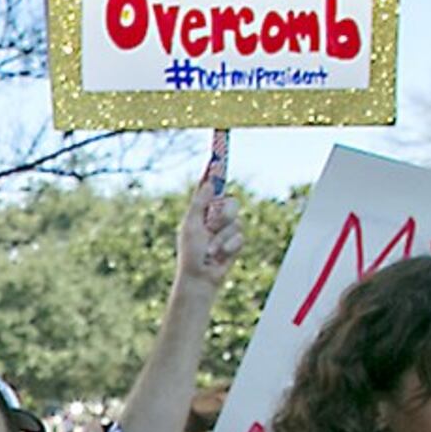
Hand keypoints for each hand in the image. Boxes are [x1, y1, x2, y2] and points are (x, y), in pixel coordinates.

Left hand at [175, 130, 242, 287]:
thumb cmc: (190, 253)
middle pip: (231, 202)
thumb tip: (209, 181)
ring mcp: (226, 229)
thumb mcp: (191, 225)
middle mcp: (214, 217)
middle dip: (223, 215)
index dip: (217, 172)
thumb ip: (200, 203)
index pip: (212, 187)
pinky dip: (228, 246)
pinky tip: (219, 255)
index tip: (220, 154)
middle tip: (211, 227)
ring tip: (211, 248)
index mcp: (201, 210)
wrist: (201, 277)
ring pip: (236, 219)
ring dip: (222, 236)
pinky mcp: (236, 242)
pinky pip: (240, 236)